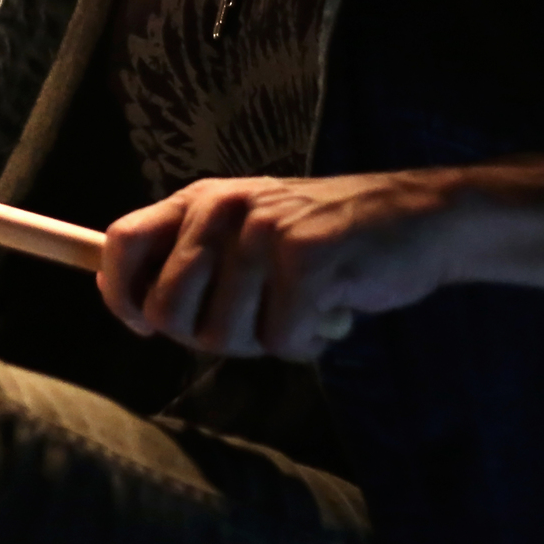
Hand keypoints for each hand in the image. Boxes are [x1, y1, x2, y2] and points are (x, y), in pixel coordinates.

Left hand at [98, 172, 465, 360]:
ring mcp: (262, 229)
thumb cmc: (329, 239)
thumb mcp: (249, 233)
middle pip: (167, 310)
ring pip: (224, 336)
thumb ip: (194, 262)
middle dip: (209, 336)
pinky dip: (307, 343)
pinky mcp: (305, 256)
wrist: (422, 218)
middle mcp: (222, 207)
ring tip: (301, 306)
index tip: (144, 327)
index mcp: (200, 199)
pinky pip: (280, 340)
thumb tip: (135, 308)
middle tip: (257, 320)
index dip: (121, 295)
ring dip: (266, 341)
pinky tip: (330, 312)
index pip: (120, 242)